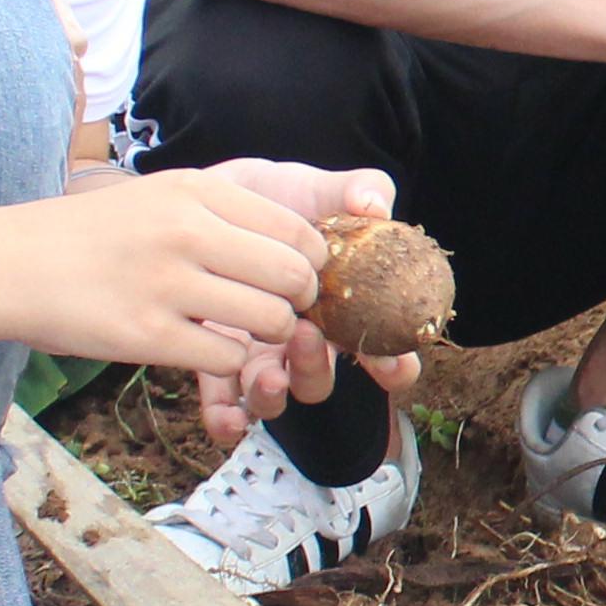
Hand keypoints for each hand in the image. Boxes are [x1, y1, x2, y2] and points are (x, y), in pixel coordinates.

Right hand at [0, 170, 325, 410]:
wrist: (8, 264)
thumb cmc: (93, 233)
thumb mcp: (162, 195)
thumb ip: (228, 211)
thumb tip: (303, 242)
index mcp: (197, 190)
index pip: (299, 230)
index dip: (312, 262)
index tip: (297, 276)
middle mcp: (186, 230)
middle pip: (295, 276)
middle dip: (300, 302)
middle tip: (279, 310)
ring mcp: (166, 283)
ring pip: (270, 320)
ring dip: (268, 335)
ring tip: (243, 330)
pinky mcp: (146, 335)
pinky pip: (228, 357)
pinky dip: (228, 362)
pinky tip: (204, 349)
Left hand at [175, 158, 430, 441]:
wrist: (209, 196)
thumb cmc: (275, 198)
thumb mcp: (316, 187)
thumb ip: (358, 191)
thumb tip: (377, 207)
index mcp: (339, 309)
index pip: (383, 351)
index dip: (396, 365)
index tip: (397, 362)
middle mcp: (302, 340)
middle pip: (321, 380)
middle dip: (318, 370)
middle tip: (307, 335)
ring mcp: (258, 353)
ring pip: (275, 396)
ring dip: (275, 394)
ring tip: (263, 370)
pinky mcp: (213, 357)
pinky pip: (224, 404)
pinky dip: (228, 418)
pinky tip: (228, 416)